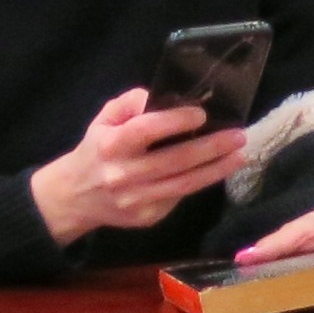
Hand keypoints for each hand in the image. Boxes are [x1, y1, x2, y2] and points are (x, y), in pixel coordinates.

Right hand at [32, 88, 247, 245]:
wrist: (73, 197)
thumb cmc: (97, 150)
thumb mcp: (104, 120)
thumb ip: (129, 103)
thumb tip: (159, 95)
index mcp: (111, 145)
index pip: (146, 130)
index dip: (175, 121)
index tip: (202, 114)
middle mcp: (123, 174)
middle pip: (175, 160)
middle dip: (212, 147)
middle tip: (239, 135)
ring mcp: (136, 199)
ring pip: (185, 184)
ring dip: (217, 169)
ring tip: (240, 155)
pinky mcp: (147, 217)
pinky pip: (179, 197)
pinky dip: (200, 182)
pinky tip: (217, 170)